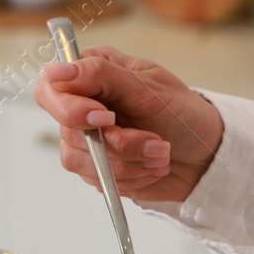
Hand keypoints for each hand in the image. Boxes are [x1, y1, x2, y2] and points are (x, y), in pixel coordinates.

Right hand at [33, 46, 223, 202]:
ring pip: (84, 162)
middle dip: (117, 142)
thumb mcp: (147, 86)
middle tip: (153, 138)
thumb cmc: (181, 112)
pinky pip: (100, 182)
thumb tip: (54, 71)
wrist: (204, 153)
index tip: (105, 117)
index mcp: (90, 74)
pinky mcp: (97, 171)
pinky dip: (133, 177)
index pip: (50, 90)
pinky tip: (152, 166)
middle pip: (67, 131)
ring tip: (161, 152)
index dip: (70, 108)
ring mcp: (87, 142)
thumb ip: (100, 75)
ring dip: (131, 162)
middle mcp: (82, 107)